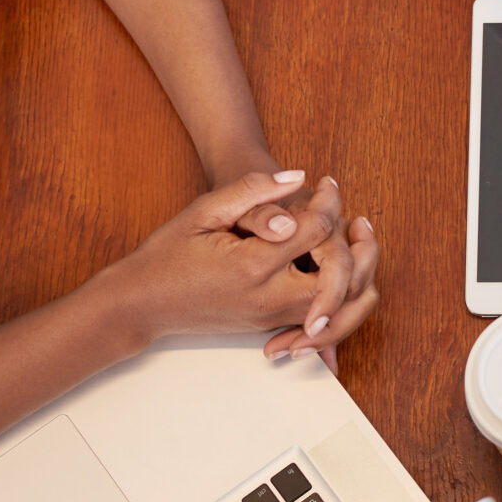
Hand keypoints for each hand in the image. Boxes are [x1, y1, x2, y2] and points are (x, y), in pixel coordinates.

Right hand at [94, 171, 374, 357]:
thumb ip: (251, 191)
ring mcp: (272, 317)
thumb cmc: (167, 255)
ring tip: (359, 242)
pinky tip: (341, 270)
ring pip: (340, 308)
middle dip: (360, 247)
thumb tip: (297, 177)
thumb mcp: (203, 211)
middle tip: (359, 219)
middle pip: (341, 277)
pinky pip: (323, 319)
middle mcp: (269, 298)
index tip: (327, 183)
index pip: (315, 230)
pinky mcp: (272, 324)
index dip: (329, 200)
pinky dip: (344, 298)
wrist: (142, 304)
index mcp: (252, 266)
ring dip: (360, 276)